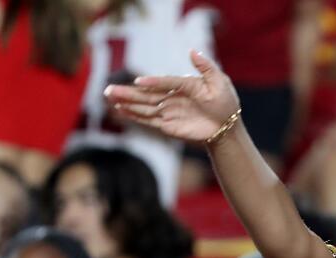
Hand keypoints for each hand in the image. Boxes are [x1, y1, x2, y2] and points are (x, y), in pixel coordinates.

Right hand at [104, 49, 240, 143]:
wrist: (227, 127)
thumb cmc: (225, 102)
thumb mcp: (219, 81)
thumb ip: (206, 67)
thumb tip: (192, 51)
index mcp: (183, 85)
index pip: (164, 83)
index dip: (152, 83)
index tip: (139, 82)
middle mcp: (172, 97)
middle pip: (147, 95)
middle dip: (127, 93)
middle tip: (108, 89)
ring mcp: (169, 112)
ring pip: (144, 108)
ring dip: (127, 104)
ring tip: (110, 98)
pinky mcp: (168, 126)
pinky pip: (150, 121)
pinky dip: (136, 117)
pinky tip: (122, 112)